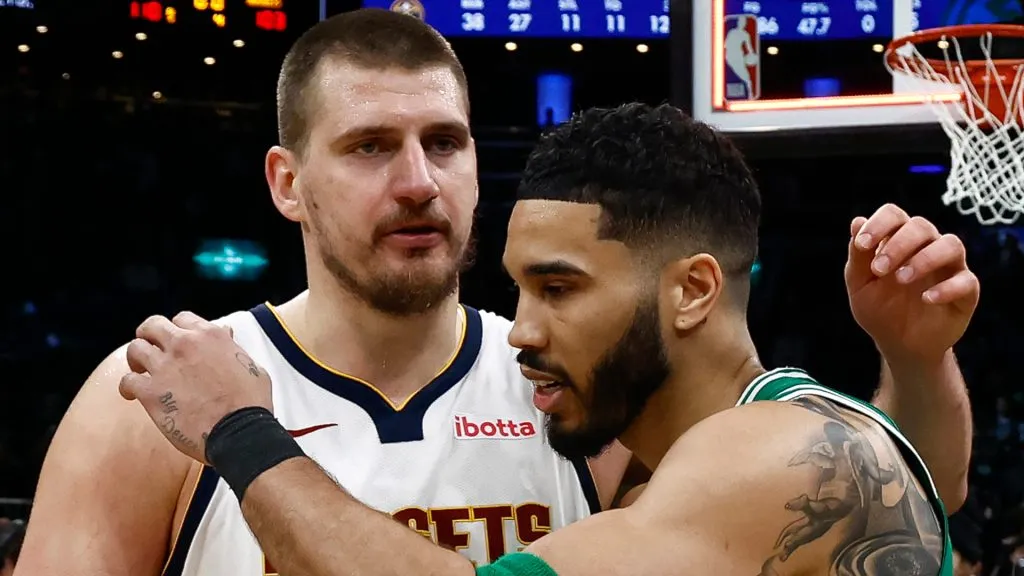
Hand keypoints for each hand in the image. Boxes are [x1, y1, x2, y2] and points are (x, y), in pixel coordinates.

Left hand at [119, 311, 272, 463]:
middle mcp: (184, 344)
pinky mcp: (151, 392)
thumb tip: (226, 336)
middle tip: (152, 350)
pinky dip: (128, 387)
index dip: (178, 330)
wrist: (239, 432)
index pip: (182, 319)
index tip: (178, 342)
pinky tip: (133, 395)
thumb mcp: (252, 365)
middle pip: (152, 326)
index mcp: (210, 336)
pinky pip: (127, 381)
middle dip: (150, 336)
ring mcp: (165, 367)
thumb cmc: (251, 402)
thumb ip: (232, 348)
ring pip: (135, 348)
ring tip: (142, 371)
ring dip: (137, 359)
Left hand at [845, 204, 978, 364]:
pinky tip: (927, 299)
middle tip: (879, 269)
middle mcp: (927, 247)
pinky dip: (947, 288)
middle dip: (899, 244)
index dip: (880, 223)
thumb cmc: (879, 309)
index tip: (863, 245)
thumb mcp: (860, 285)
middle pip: (922, 226)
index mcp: (899, 240)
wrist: (898, 344)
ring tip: (901, 279)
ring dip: (925, 258)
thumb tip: (856, 221)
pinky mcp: (966, 292)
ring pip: (951, 244)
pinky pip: (966, 281)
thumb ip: (858, 256)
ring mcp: (949, 267)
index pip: (895, 215)